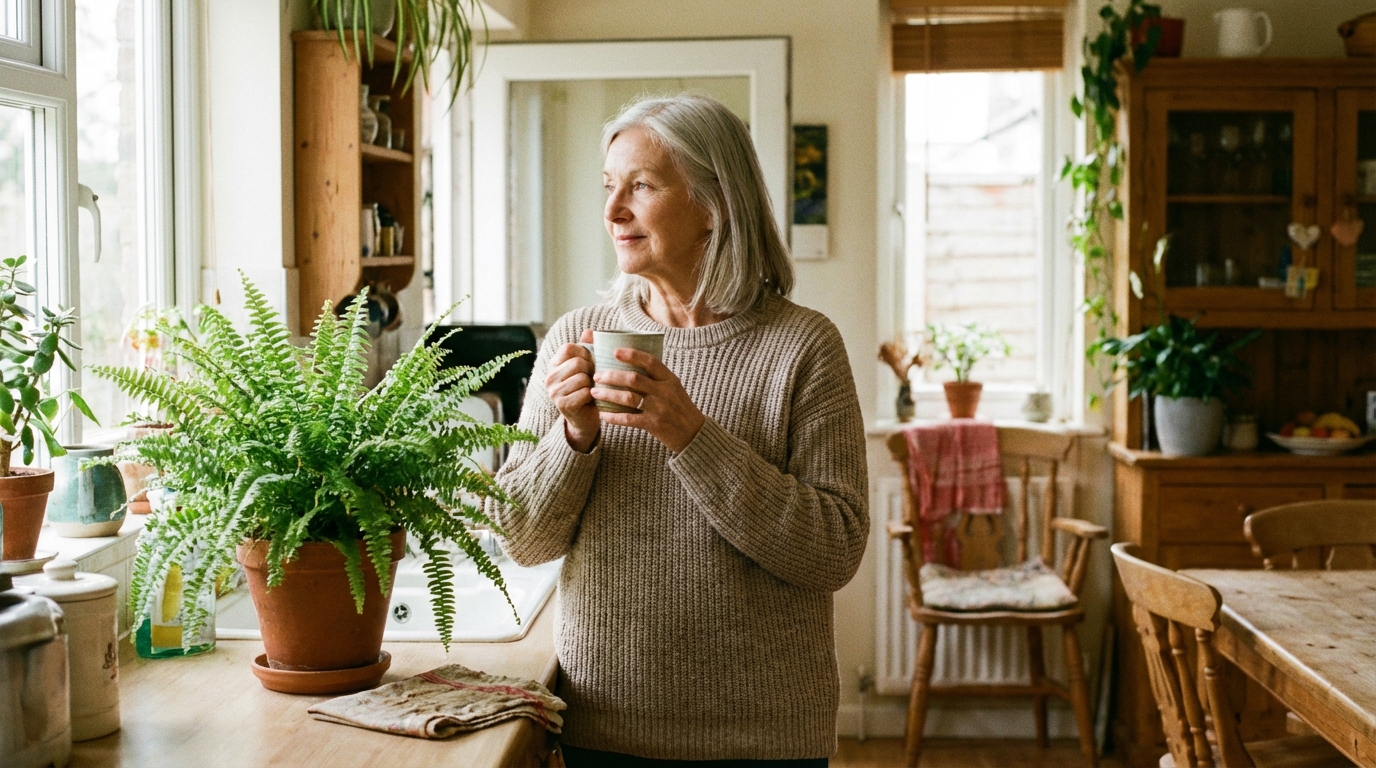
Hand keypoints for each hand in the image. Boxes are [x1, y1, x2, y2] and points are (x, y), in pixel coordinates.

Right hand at [546, 330, 598, 451]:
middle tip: (593, 380)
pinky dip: (593, 396)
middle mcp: (549, 377)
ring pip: (582, 378)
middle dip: (591, 370)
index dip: (585, 354)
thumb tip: (588, 331)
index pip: (569, 348)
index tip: (590, 364)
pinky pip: (585, 392)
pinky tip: (591, 400)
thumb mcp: (587, 367)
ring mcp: (554, 392)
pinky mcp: (562, 404)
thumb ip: (587, 348)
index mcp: (554, 364)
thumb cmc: (587, 388)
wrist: (585, 418)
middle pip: (577, 362)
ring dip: (593, 384)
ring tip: (591, 390)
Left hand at [592, 349, 704, 453]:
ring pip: (628, 398)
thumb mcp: (673, 388)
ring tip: (595, 392)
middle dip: (612, 376)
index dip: (632, 355)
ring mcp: (659, 408)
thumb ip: (656, 377)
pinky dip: (614, 417)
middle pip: (634, 379)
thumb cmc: (679, 407)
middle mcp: (664, 392)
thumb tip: (632, 362)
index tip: (615, 352)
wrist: (693, 433)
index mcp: (669, 379)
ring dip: (608, 394)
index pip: (650, 361)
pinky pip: (629, 419)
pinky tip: (603, 415)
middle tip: (597, 375)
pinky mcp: (654, 425)